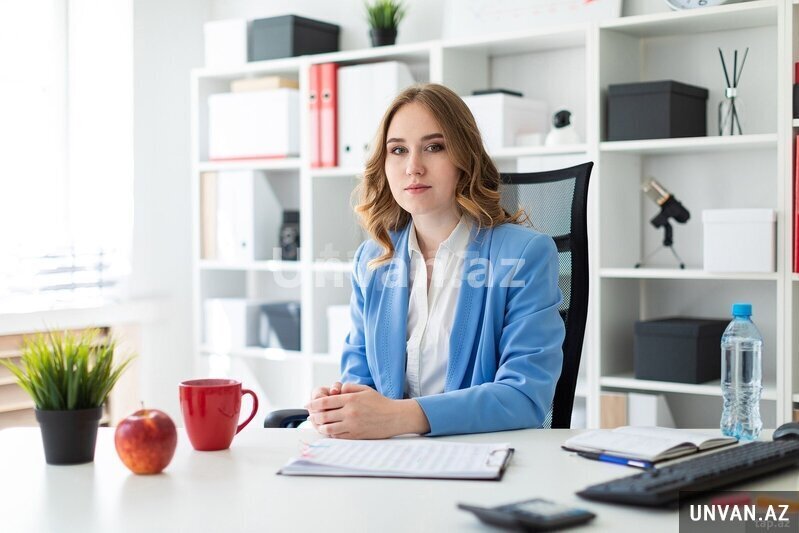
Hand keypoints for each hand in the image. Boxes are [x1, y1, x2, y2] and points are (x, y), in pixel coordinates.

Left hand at [305, 383, 429, 438]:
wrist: (394, 417)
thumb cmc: (380, 402)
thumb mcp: (365, 389)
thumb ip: (349, 388)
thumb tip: (336, 390)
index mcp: (351, 400)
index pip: (325, 402)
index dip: (313, 404)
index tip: (308, 404)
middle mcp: (350, 413)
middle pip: (324, 415)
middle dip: (313, 416)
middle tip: (310, 415)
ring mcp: (352, 425)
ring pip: (328, 428)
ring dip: (319, 426)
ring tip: (316, 424)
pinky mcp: (356, 436)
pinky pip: (337, 436)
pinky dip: (330, 434)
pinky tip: (328, 431)